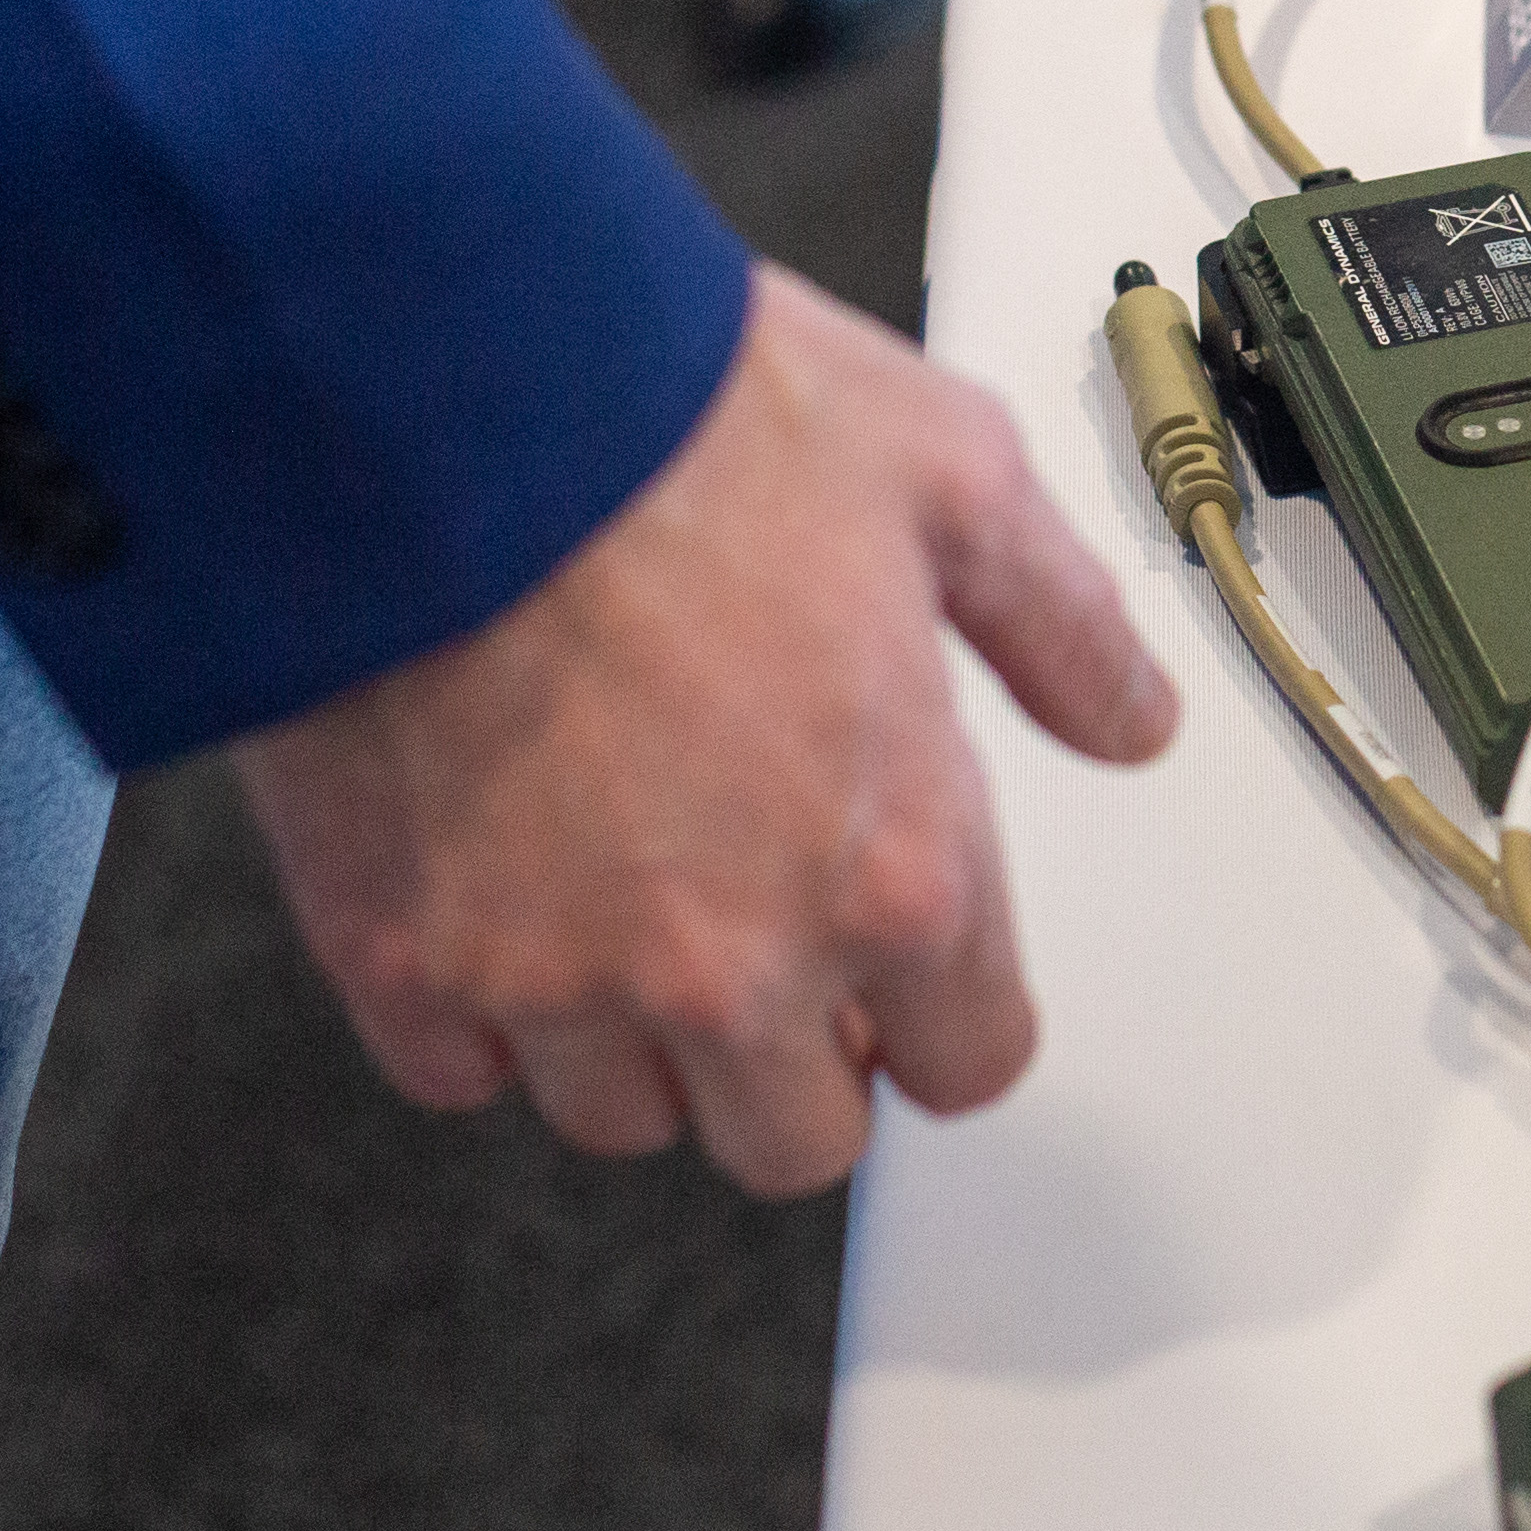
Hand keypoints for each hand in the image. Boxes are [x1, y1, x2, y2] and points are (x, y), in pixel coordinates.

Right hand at [228, 262, 1177, 1196]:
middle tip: (770, 925)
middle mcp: (735, 959)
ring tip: (628, 887)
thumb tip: (1131, 717)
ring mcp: (556, 975)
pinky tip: (502, 889)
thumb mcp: (951, 475)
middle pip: (796, 1136)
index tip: (917, 962)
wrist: (441, 394)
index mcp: (898, 865)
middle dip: (800, 1052)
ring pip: (623, 1115)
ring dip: (637, 1034)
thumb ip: (1059, 628)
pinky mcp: (399, 957)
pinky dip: (481, 1008)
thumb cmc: (685, 418)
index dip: (950, 1009)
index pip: (972, 1060)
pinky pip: (457, 1070)